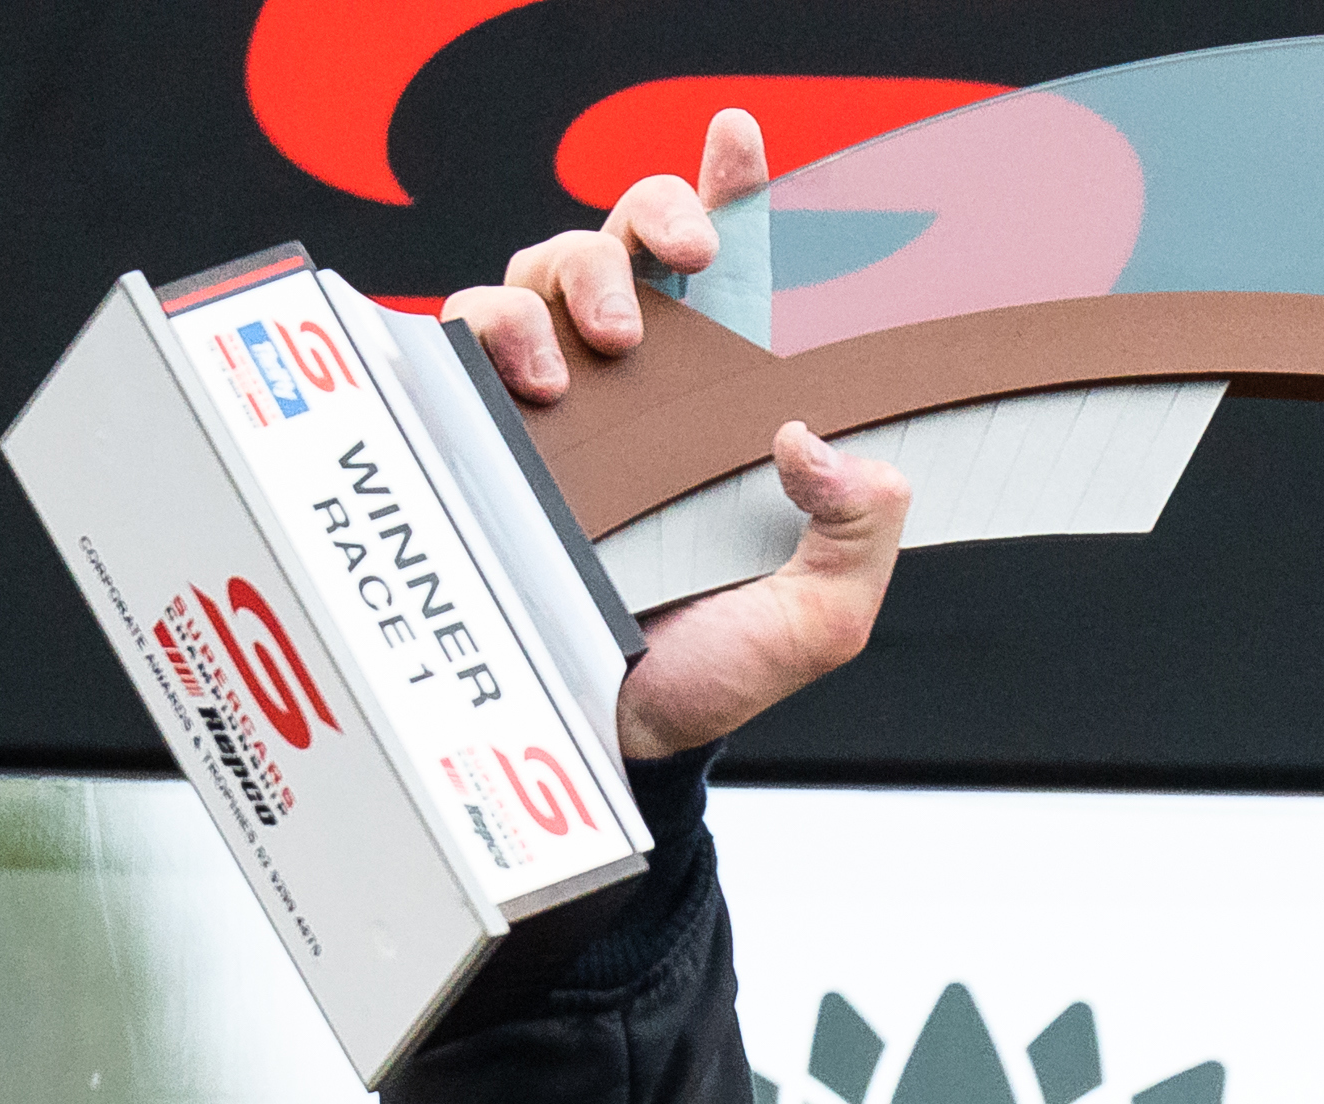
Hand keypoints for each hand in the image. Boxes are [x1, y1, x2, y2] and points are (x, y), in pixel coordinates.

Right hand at [440, 110, 909, 760]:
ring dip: (575, 275)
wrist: (615, 739)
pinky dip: (490, 327)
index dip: (733, 194)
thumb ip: (860, 532)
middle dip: (654, 215)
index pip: (736, 279)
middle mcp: (638, 385)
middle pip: (630, 241)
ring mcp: (555, 401)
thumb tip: (825, 443)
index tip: (743, 144)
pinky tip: (533, 379)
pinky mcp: (482, 430)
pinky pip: (464, 334)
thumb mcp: (820, 618)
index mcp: (726, 404)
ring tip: (607, 348)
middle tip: (688, 258)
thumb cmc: (712, 671)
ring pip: (544, 271)